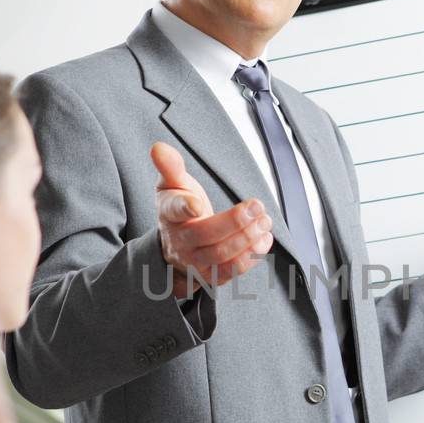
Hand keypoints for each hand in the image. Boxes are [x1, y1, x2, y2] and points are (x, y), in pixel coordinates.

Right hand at [152, 142, 272, 297]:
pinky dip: (251, 257)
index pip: (175, 210)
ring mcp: (195, 261)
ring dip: (247, 239)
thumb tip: (158, 147)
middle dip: (235, 221)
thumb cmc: (178, 208)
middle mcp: (180, 242)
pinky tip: (265, 239)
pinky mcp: (210, 275)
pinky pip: (231, 271)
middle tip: (258, 206)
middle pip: (207, 235)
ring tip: (265, 221)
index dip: (186, 207)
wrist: (176, 246)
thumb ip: (170, 166)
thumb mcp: (172, 185)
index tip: (198, 204)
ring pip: (221, 256)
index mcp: (170, 214)